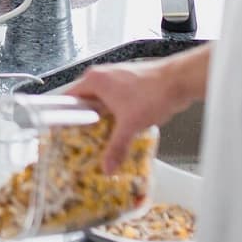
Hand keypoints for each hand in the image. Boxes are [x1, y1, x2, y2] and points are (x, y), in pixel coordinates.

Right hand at [65, 57, 197, 172]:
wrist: (179, 80)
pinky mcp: (128, 81)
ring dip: (101, 116)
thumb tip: (107, 166)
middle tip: (82, 138)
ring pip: (101, 100)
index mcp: (94, 80)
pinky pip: (114, 98)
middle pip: (84, 100)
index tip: (62, 130)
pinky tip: (121, 125)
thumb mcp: (130, 125)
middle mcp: (102, 75)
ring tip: (101, 135)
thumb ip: (116, 148)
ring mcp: (116, 77)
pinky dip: (115, 112)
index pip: (68, 98)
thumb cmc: (153, 92)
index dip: (64, 116)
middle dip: (84, 120)